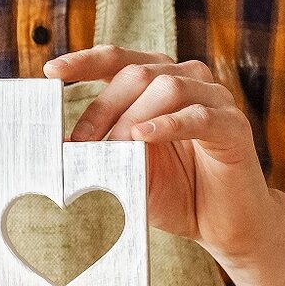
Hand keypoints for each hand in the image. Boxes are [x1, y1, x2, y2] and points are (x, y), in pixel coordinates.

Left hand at [44, 46, 283, 264]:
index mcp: (157, 81)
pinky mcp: (233, 125)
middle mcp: (187, 79)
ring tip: (114, 150)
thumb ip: (100, 153)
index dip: (84, 61)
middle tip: (80, 145)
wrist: (224, 226)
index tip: (51, 72)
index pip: (118, 59)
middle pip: (136, 74)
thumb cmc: (175, 193)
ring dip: (131, 120)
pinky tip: (143, 137)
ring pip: (166, 87)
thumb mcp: (127, 171)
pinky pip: (198, 115)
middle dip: (102, 109)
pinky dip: (168, 124)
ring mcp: (214, 99)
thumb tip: (59, 145)